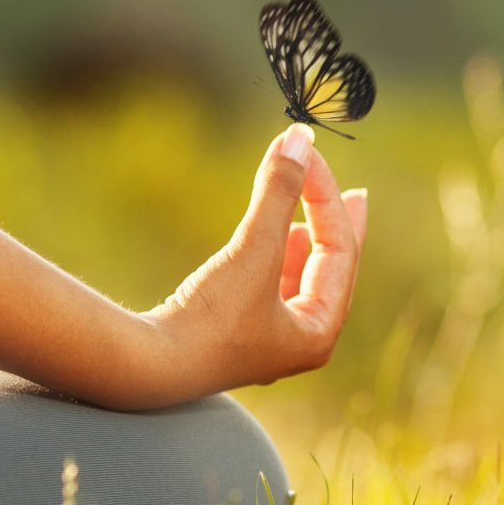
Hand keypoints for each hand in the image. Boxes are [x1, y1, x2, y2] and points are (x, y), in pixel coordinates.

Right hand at [137, 124, 368, 403]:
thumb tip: (300, 138)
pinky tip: (276, 240)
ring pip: (302, 280)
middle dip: (337, 226)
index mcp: (318, 333)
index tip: (307, 153)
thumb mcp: (252, 249)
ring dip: (306, 241)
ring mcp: (267, 342)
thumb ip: (279, 192)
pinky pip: (274, 288)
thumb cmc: (209, 318)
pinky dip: (278, 258)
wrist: (149, 366)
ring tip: (313, 216)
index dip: (326, 197)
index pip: (339, 251)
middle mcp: (299, 343)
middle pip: (332, 270)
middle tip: (354, 195)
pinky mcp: (236, 334)